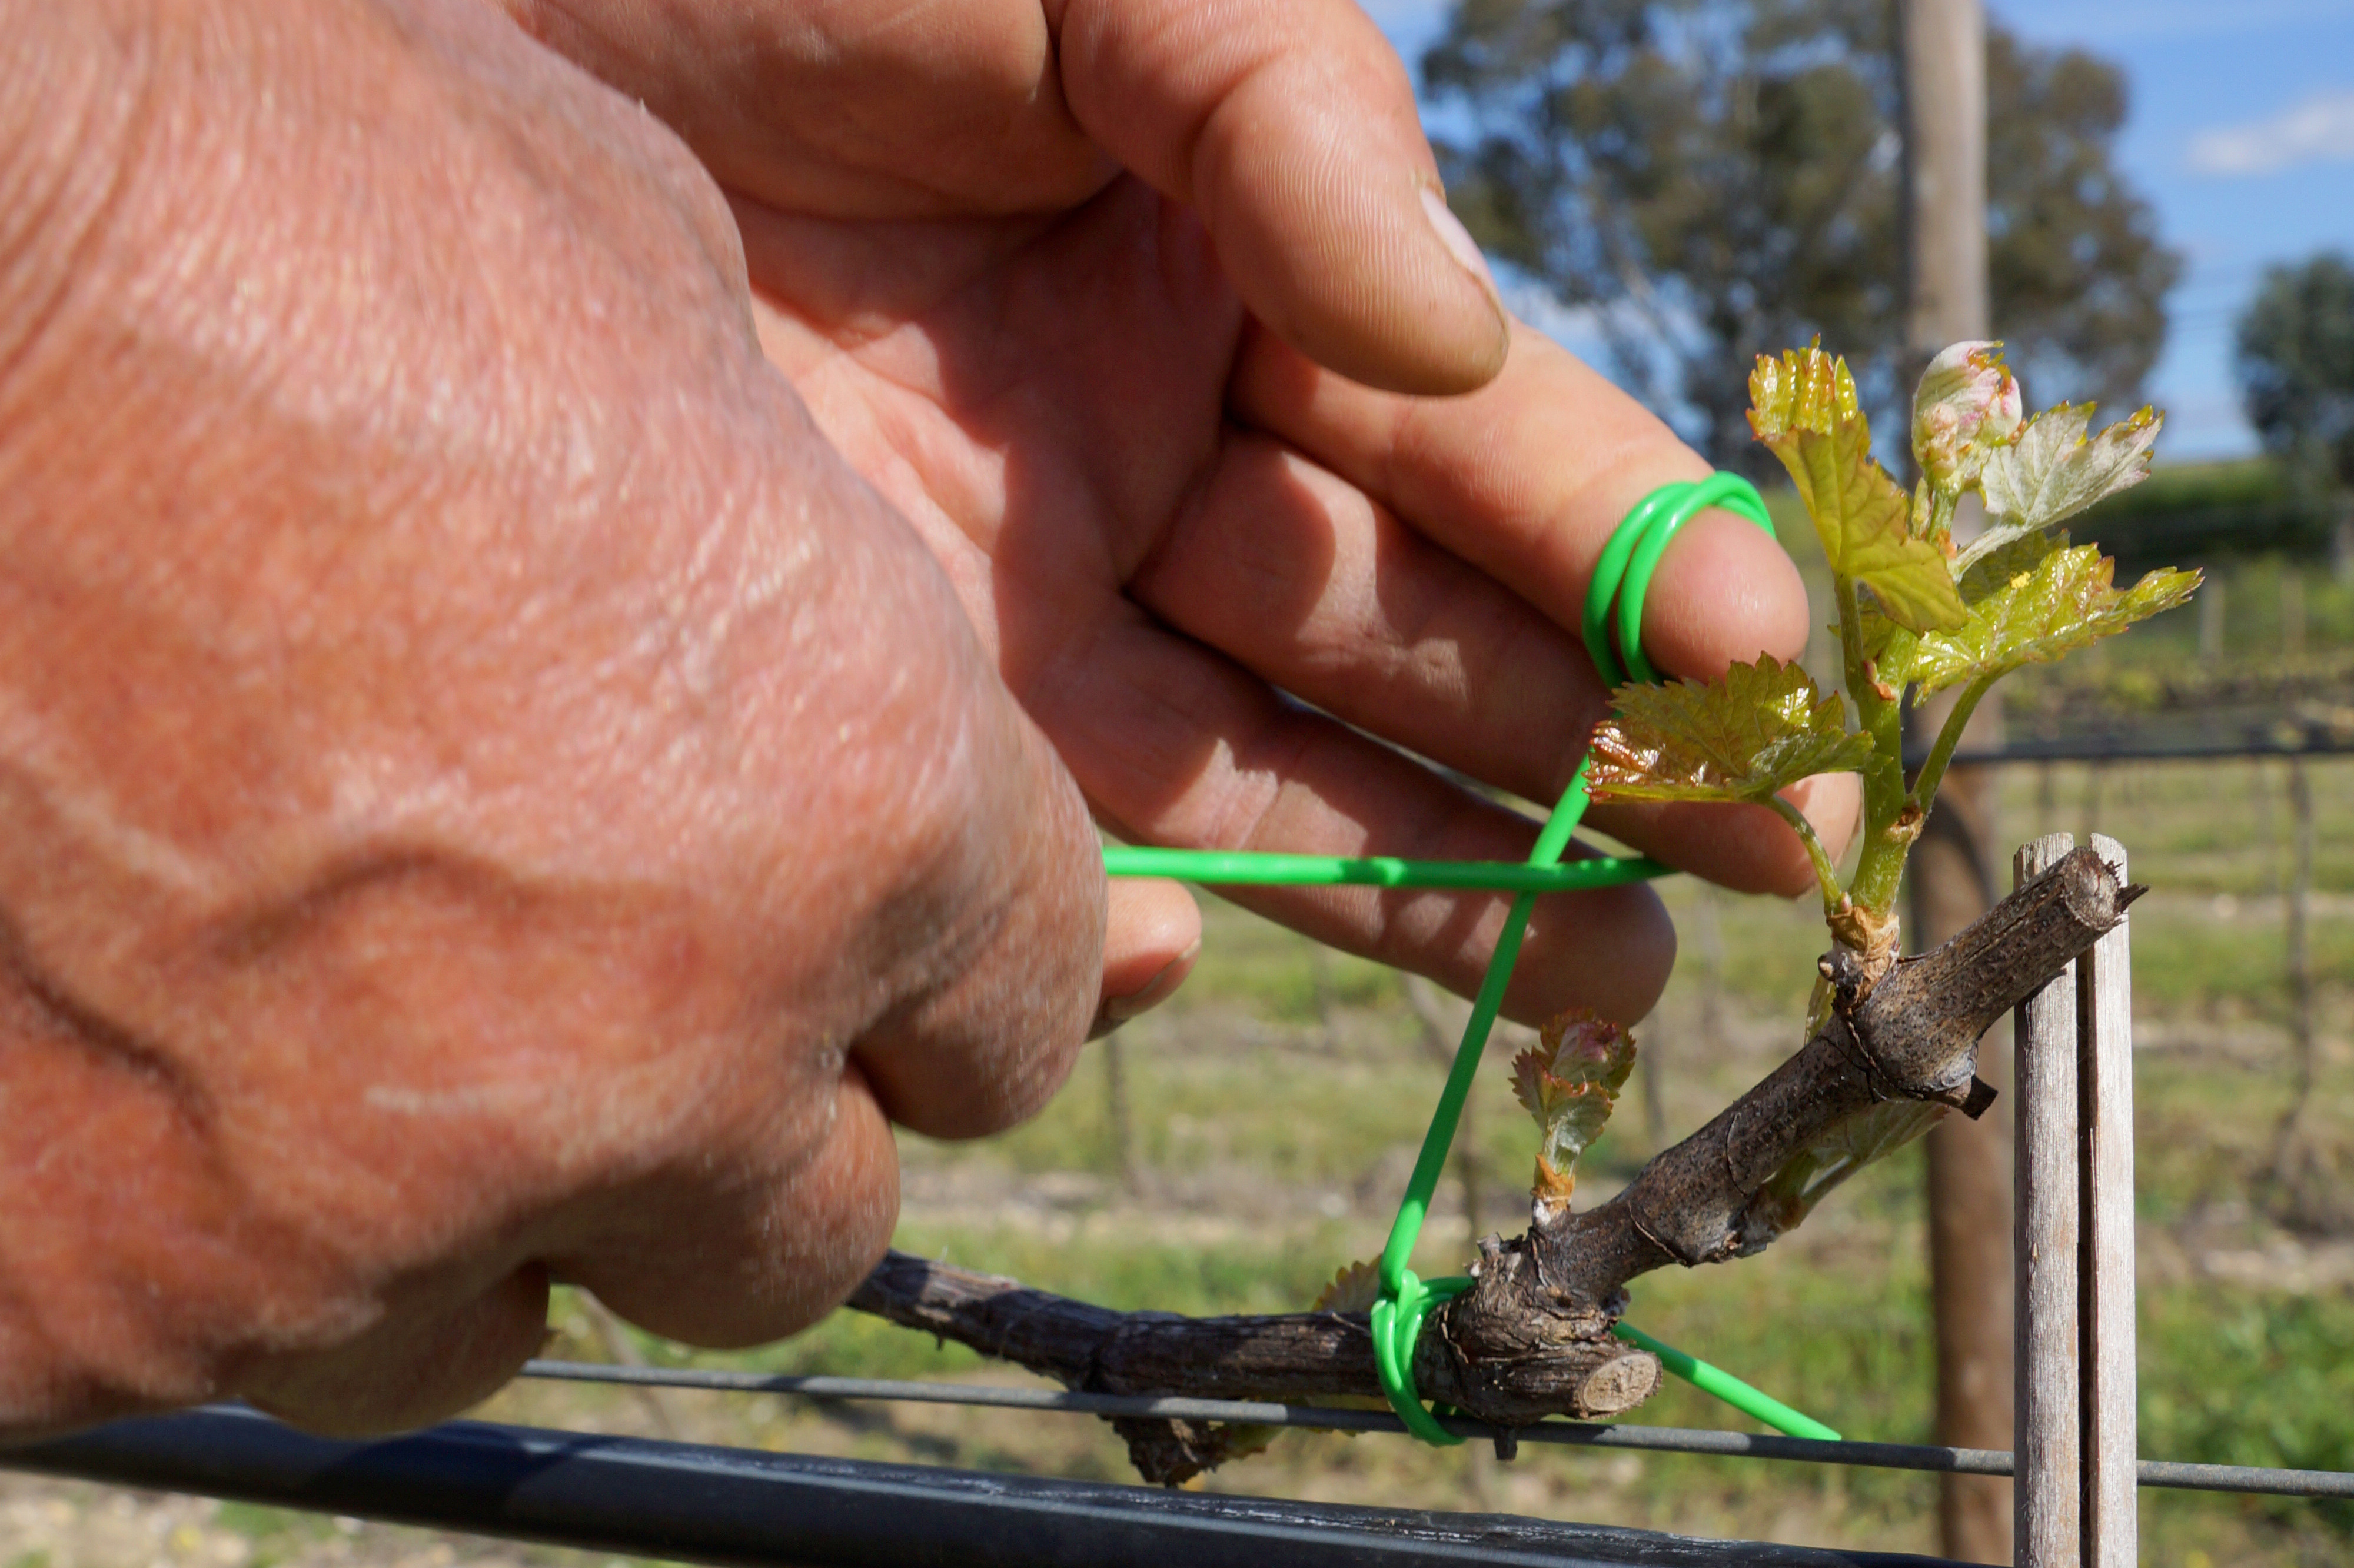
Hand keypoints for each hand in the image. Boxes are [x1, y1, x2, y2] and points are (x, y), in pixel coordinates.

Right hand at [0, 0, 1101, 1434]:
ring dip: (485, 1196)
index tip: (848, 916)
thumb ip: (794, 578)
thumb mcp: (647, 319)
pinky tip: (145, 1039)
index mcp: (858, 816)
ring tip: (357, 1013)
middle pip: (809, 1225)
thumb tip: (823, 663)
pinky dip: (218, 1219)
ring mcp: (356, 1214)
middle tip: (603, 970)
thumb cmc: (270, 211)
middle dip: (739, 1113)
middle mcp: (656, 1059)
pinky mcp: (79, 1296)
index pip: (1018, 1022)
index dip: (940, 967)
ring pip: (509, 1310)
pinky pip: (233, 1333)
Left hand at [506, 0, 1860, 1023]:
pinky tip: (1213, 955)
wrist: (466, 28)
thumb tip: (1455, 352)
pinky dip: (1145, 917)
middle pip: (1417, 644)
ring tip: (1613, 983)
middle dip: (1600, 750)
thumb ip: (1298, 125)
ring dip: (1454, 881)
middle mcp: (1167, 464)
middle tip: (1766, 861)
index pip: (1483, 451)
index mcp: (1251, 284)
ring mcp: (1040, 608)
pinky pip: (1065, 848)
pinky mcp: (905, 712)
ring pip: (1284, 779)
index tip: (1760, 662)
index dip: (1631, 552)